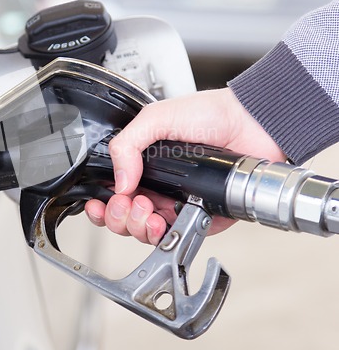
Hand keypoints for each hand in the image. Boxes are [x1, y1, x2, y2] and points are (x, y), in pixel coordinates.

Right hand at [84, 88, 285, 244]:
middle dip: (119, 218)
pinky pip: (179, 235)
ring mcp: (179, 203)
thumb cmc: (208, 114)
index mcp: (144, 165)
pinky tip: (164, 221)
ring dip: (138, 228)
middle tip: (128, 203)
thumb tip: (119, 181)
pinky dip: (167, 236)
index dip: (102, 203)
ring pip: (147, 232)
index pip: (114, 193)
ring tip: (147, 211)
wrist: (249, 122)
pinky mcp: (202, 216)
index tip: (99, 202)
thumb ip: (128, 144)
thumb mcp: (156, 118)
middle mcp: (159, 186)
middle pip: (126, 218)